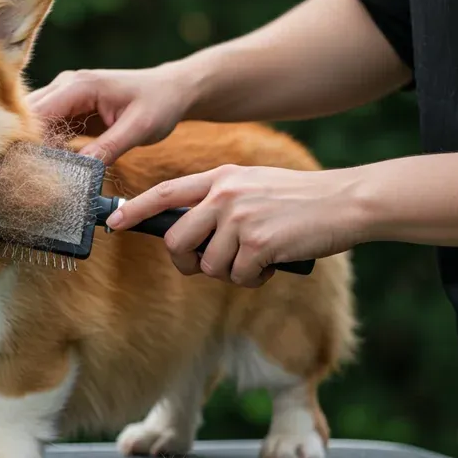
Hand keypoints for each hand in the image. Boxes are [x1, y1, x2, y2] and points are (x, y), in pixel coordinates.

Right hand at [26, 62, 198, 162]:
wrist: (171, 91)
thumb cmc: (159, 103)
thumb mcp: (138, 128)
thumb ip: (108, 148)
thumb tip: (80, 170)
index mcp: (80, 85)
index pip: (37, 112)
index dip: (27, 140)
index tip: (26, 168)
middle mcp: (66, 85)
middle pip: (27, 116)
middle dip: (24, 145)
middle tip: (25, 176)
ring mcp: (65, 95)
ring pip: (34, 122)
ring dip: (34, 147)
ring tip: (36, 174)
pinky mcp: (69, 108)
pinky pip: (47, 128)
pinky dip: (46, 147)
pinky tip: (50, 167)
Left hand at [105, 164, 367, 286]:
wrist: (345, 202)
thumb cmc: (300, 201)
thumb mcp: (253, 186)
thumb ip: (219, 202)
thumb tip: (187, 237)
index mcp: (220, 178)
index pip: (165, 194)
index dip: (135, 209)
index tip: (112, 221)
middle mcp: (224, 195)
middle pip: (177, 241)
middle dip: (190, 263)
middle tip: (211, 266)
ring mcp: (239, 218)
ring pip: (210, 265)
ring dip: (232, 273)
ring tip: (257, 259)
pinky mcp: (258, 243)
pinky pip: (239, 276)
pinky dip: (254, 279)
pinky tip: (273, 264)